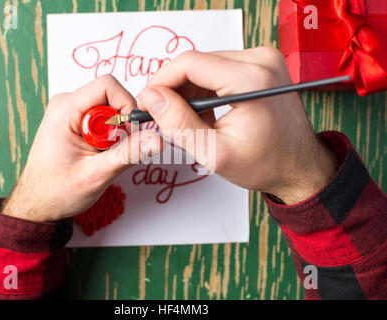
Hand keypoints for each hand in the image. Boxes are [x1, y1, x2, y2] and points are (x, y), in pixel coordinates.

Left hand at [2, 75, 162, 221]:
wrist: (38, 202)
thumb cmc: (57, 190)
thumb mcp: (97, 174)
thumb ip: (128, 153)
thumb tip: (156, 139)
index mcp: (65, 109)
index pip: (108, 86)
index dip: (127, 105)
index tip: (129, 132)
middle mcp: (66, 104)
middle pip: (111, 96)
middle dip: (121, 123)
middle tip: (114, 150)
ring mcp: (70, 111)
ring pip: (109, 108)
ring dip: (114, 132)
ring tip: (102, 155)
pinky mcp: (75, 120)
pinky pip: (103, 118)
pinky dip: (108, 136)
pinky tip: (98, 153)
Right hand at [137, 47, 337, 204]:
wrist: (298, 166)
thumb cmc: (265, 163)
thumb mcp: (214, 152)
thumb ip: (178, 124)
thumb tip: (151, 97)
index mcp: (252, 79)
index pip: (189, 63)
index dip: (161, 81)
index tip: (148, 102)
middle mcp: (261, 59)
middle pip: (197, 62)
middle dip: (174, 89)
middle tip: (164, 116)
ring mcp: (263, 59)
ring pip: (205, 65)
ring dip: (189, 91)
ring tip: (190, 121)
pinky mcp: (261, 65)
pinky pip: (219, 69)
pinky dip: (205, 90)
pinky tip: (206, 114)